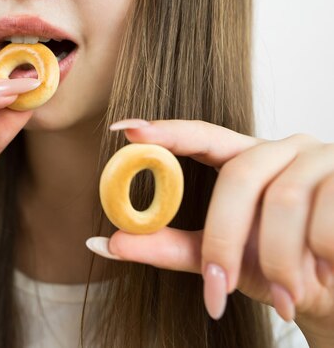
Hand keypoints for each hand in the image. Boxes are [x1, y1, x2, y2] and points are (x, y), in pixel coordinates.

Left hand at [88, 119, 333, 343]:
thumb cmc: (281, 269)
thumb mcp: (221, 259)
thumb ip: (169, 247)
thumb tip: (108, 243)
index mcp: (245, 159)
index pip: (202, 136)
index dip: (166, 131)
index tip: (125, 129)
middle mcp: (282, 149)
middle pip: (239, 176)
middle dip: (224, 239)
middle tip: (219, 286)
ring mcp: (321, 157)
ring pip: (283, 201)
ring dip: (278, 260)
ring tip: (286, 291)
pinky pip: (326, 216)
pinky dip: (319, 257)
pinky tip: (324, 272)